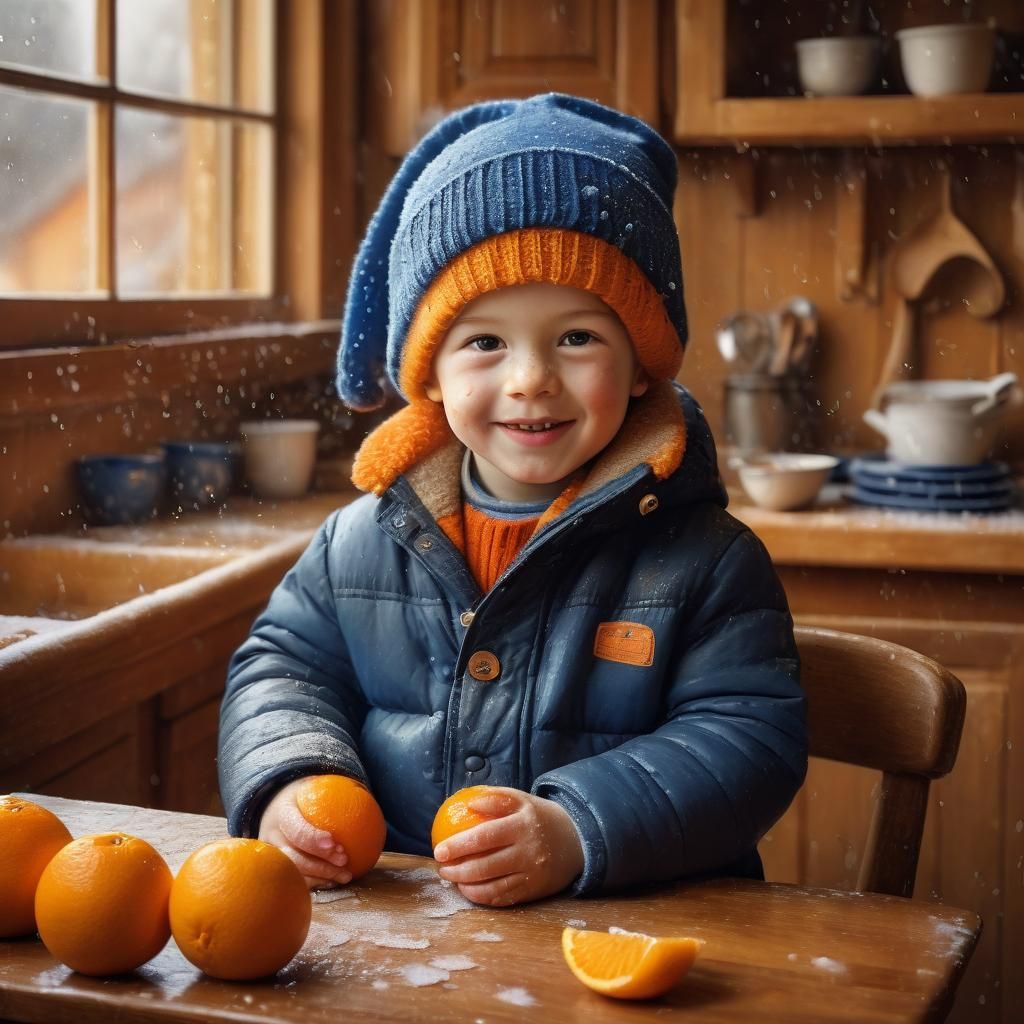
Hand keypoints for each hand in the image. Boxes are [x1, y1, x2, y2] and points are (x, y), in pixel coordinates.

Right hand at [258, 777, 350, 889]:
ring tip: (345, 876)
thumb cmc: (304, 796)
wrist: (276, 806)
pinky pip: (296, 880)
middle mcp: (272, 837)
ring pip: (294, 874)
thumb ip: (334, 789)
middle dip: (320, 864)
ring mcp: (273, 856)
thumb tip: (363, 792)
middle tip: (344, 862)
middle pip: (293, 857)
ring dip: (320, 877)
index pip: (295, 828)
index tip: (335, 844)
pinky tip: (335, 881)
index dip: (313, 839)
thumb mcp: (313, 784)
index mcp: (281, 813)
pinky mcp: (278, 868)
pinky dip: (316, 883)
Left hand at [433, 788, 583, 905]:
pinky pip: (503, 898)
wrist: (576, 840)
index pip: (485, 837)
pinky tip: (469, 890)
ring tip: (452, 878)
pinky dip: (483, 897)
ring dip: (466, 886)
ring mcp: (531, 874)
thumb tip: (467, 803)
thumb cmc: (539, 817)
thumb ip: (495, 798)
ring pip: (493, 887)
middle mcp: (528, 852)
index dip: (459, 845)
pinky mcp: (533, 891)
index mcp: (522, 825)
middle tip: (442, 867)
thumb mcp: (522, 800)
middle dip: (457, 869)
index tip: (440, 849)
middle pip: (485, 865)